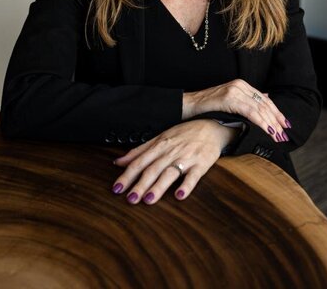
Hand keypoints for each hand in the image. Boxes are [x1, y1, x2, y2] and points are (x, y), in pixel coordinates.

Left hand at [111, 120, 238, 204]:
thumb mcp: (160, 138)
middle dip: (140, 185)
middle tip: (130, 199)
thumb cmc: (183, 134)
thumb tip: (119, 162)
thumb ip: (139, 151)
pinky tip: (180, 196)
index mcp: (159, 146)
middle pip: (152, 169)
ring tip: (149, 200)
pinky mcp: (201, 164)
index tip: (116, 188)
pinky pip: (193, 176)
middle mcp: (170, 152)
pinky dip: (186, 185)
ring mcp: (186, 158)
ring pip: (170, 173)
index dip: (127, 175)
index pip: (139, 162)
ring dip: (159, 186)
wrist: (210, 126)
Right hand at [183, 80, 291, 142]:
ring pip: (259, 108)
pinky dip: (261, 122)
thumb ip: (246, 101)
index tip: (285, 125)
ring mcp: (234, 90)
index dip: (276, 112)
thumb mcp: (229, 101)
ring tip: (278, 136)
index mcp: (241, 85)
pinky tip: (267, 130)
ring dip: (271, 123)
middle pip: (264, 103)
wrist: (189, 104)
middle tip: (284, 134)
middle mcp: (240, 85)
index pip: (264, 99)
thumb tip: (266, 100)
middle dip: (276, 120)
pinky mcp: (229, 98)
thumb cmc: (207, 107)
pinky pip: (250, 111)